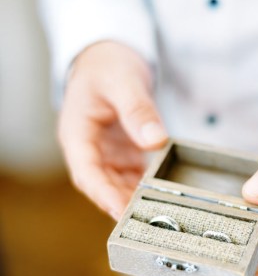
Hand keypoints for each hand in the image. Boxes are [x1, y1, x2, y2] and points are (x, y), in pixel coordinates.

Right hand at [58, 41, 167, 219]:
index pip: (86, 171)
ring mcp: (106, 152)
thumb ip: (138, 110)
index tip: (120, 209)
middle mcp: (89, 148)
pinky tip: (161, 193)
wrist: (111, 56)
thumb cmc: (108, 65)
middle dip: (121, 202)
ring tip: (157, 211)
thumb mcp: (123, 81)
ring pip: (117, 183)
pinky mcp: (122, 152)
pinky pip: (132, 174)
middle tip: (145, 219)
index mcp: (77, 133)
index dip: (103, 193)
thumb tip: (156, 141)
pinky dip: (144, 184)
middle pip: (101, 184)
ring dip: (134, 197)